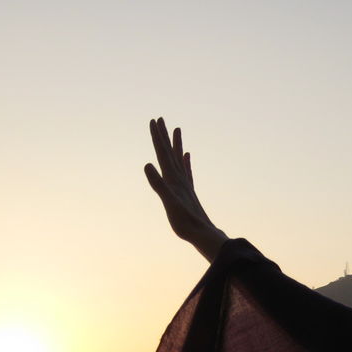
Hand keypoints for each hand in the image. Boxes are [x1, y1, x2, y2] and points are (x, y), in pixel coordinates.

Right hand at [144, 117, 228, 261]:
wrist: (203, 233)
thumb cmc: (185, 221)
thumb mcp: (169, 203)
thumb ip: (158, 184)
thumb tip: (147, 165)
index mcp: (173, 179)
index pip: (163, 153)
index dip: (157, 137)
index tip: (153, 120)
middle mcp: (180, 178)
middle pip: (170, 152)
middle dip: (163, 135)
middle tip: (160, 119)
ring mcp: (185, 184)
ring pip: (179, 158)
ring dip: (176, 144)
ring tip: (177, 129)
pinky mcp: (189, 191)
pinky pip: (186, 171)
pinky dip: (185, 161)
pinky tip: (187, 156)